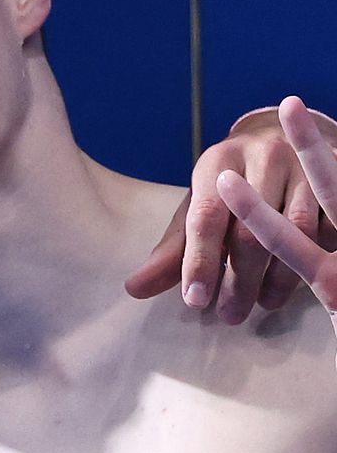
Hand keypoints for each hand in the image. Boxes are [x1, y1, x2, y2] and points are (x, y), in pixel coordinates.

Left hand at [125, 102, 329, 320]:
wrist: (282, 137)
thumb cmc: (229, 186)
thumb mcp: (197, 208)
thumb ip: (172, 251)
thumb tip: (134, 289)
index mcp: (218, 164)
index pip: (206, 218)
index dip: (200, 262)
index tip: (195, 300)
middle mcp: (262, 158)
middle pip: (252, 232)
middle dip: (239, 282)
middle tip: (230, 315)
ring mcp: (303, 167)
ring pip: (296, 234)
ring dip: (279, 278)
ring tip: (263, 303)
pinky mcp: (333, 177)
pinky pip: (327, 228)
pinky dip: (313, 257)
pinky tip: (300, 280)